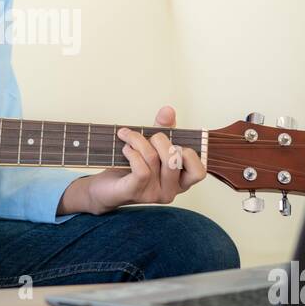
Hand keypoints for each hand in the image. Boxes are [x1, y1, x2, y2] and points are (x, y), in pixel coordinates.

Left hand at [78, 105, 207, 213]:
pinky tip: (126, 149)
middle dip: (159, 139)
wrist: (106, 188)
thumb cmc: (132, 167)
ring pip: (154, 159)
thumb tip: (168, 110)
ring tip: (128, 137)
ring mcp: (153, 194)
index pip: (198, 172)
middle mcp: (170, 191)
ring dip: (138, 140)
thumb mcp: (152, 145)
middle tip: (147, 136)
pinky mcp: (135, 192)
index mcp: (180, 181)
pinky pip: (140, 169)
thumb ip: (164, 129)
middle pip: (174, 159)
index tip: (172, 142)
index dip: (188, 152)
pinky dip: (132, 153)